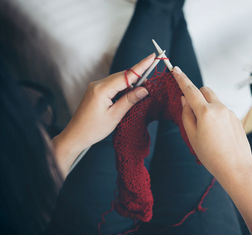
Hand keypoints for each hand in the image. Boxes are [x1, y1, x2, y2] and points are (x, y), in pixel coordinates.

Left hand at [53, 53, 154, 175]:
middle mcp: (98, 84)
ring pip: (119, 80)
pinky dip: (123, 88)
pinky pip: (113, 85)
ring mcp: (96, 87)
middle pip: (123, 76)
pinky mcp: (96, 92)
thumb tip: (144, 89)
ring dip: (131, 84)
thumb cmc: (93, 129)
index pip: (126, 75)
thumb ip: (129, 100)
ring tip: (143, 90)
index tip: (152, 57)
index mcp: (102, 89)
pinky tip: (130, 94)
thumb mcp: (115, 116)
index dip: (141, 66)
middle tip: (152, 79)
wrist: (75, 136)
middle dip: (138, 76)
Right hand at [172, 66, 251, 185]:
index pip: (191, 89)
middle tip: (192, 110)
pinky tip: (216, 134)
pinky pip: (222, 110)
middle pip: (205, 90)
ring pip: (214, 100)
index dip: (181, 79)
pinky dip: (216, 115)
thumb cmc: (212, 156)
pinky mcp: (236, 118)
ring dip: (207, 105)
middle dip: (197, 94)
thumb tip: (185, 100)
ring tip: (206, 129)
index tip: (176, 70)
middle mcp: (219, 108)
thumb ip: (187, 115)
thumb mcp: (192, 137)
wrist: (236, 168)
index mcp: (206, 112)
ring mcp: (229, 112)